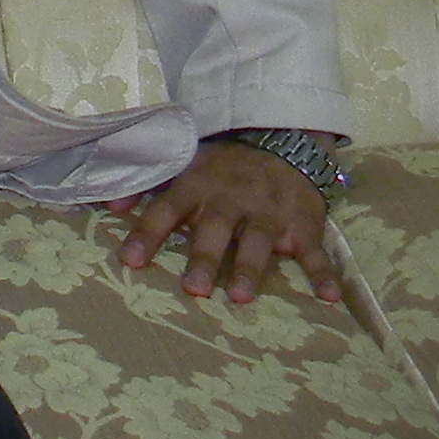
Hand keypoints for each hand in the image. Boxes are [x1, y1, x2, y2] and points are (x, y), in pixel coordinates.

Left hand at [114, 138, 343, 305]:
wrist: (282, 141)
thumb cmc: (223, 166)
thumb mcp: (184, 166)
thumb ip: (148, 185)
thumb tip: (110, 205)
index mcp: (198, 186)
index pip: (167, 210)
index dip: (148, 234)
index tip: (130, 261)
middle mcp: (231, 200)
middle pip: (215, 231)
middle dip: (205, 258)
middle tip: (194, 289)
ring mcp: (269, 213)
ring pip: (259, 242)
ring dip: (251, 269)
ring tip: (241, 297)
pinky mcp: (302, 224)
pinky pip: (315, 251)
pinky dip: (323, 273)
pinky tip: (328, 296)